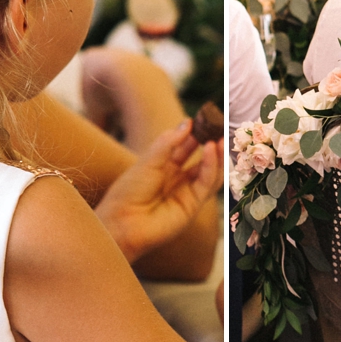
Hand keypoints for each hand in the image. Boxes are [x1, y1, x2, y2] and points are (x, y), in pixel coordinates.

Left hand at [95, 122, 223, 264]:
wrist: (121, 224)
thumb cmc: (128, 192)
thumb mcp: (148, 161)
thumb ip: (169, 143)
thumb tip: (187, 123)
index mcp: (163, 167)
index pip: (184, 147)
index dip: (194, 133)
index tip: (202, 117)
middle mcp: (177, 180)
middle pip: (200, 159)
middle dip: (210, 142)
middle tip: (219, 125)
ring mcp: (186, 193)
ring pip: (208, 172)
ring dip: (216, 155)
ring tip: (219, 137)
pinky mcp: (193, 205)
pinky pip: (207, 184)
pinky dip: (212, 167)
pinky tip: (212, 151)